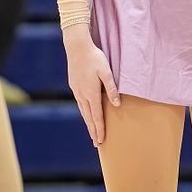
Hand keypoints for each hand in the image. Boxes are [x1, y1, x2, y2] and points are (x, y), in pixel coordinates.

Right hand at [63, 25, 120, 145]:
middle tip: (96, 144)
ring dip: (88, 122)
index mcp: (91, 93)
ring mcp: (76, 90)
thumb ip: (111, 88)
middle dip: (93, 131)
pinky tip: (86, 113)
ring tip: (92, 132)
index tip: (101, 141)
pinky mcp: (74, 86)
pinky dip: (84, 112)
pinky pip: (80, 103)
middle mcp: (82, 95)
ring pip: (83, 111)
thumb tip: (117, 104)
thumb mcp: (106, 71)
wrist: (77, 47)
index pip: (97, 116)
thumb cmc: (94, 58)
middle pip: (88, 117)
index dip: (99, 129)